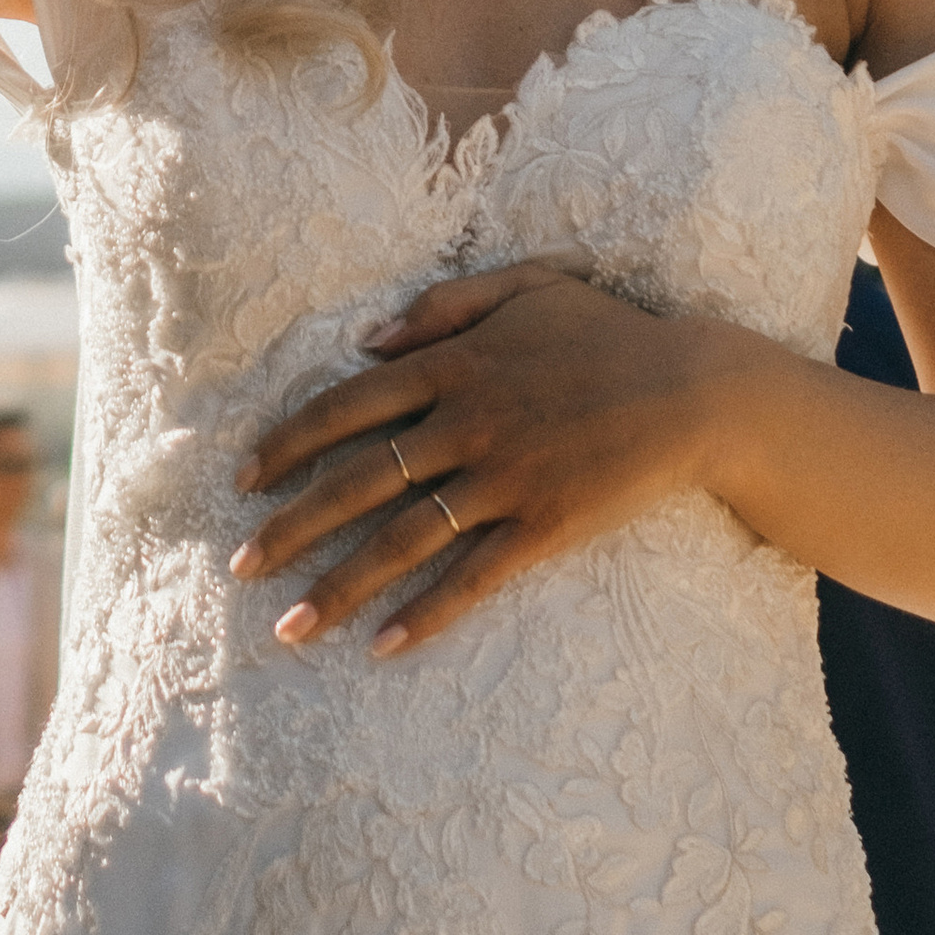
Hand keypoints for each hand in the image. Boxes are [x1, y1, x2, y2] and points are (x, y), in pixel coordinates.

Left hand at [230, 252, 725, 658]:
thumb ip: (442, 306)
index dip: (287, 444)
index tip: (243, 481)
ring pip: (403, 540)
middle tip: (238, 570)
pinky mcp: (544, 526)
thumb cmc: (608, 334)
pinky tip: (383, 646)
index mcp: (454, 364)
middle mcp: (466, 423)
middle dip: (289, 529)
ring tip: (289, 629)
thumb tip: (367, 340)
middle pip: (357, 482)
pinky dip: (426, 613)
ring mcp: (504, 479)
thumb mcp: (524, 288)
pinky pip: (473, 577)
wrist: (696, 390)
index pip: (345, 407)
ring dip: (339, 588)